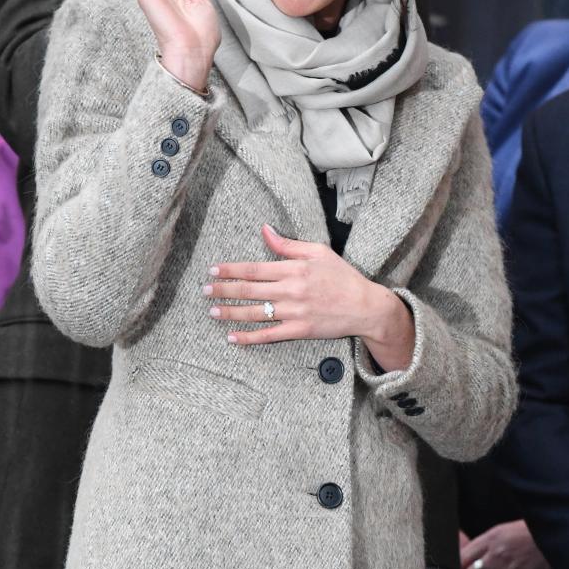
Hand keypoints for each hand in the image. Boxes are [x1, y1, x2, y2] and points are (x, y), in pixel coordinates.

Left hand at [205, 224, 414, 364]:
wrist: (364, 306)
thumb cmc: (342, 276)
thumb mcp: (318, 252)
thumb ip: (288, 245)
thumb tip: (265, 231)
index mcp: (294, 269)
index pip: (254, 269)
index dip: (231, 270)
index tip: (213, 271)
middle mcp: (290, 290)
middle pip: (248, 290)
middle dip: (223, 290)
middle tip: (204, 291)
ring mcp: (294, 312)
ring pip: (254, 313)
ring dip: (230, 313)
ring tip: (212, 311)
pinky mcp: (299, 330)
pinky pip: (268, 335)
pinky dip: (248, 338)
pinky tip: (233, 338)